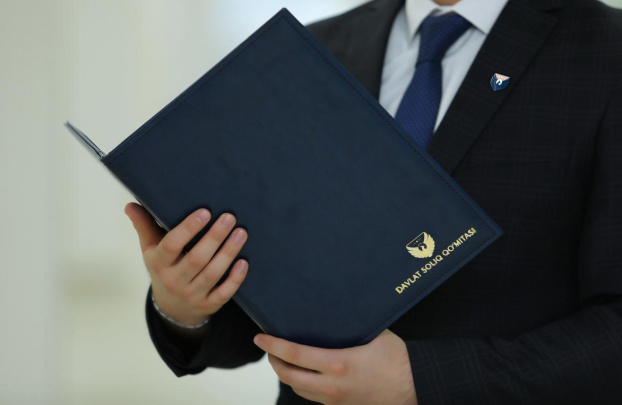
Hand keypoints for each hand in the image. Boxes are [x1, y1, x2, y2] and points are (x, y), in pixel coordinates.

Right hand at [124, 202, 248, 325]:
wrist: (171, 307)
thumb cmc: (164, 268)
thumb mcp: (151, 249)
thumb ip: (144, 226)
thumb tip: (130, 205)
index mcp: (159, 263)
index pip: (172, 245)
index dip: (188, 229)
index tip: (205, 212)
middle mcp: (174, 281)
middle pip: (196, 259)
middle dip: (214, 237)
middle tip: (229, 217)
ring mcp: (192, 295)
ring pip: (212, 274)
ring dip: (228, 253)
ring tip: (241, 233)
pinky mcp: (208, 305)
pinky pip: (223, 294)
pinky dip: (235, 279)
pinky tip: (244, 262)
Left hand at [254, 330, 416, 404]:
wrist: (414, 387)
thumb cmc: (396, 359)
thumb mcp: (372, 333)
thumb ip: (349, 325)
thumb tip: (333, 306)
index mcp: (337, 364)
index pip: (294, 354)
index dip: (273, 345)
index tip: (260, 337)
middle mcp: (331, 385)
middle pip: (287, 375)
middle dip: (273, 360)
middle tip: (268, 347)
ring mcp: (334, 400)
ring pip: (297, 388)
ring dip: (286, 373)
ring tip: (283, 358)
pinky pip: (312, 396)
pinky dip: (302, 383)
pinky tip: (304, 372)